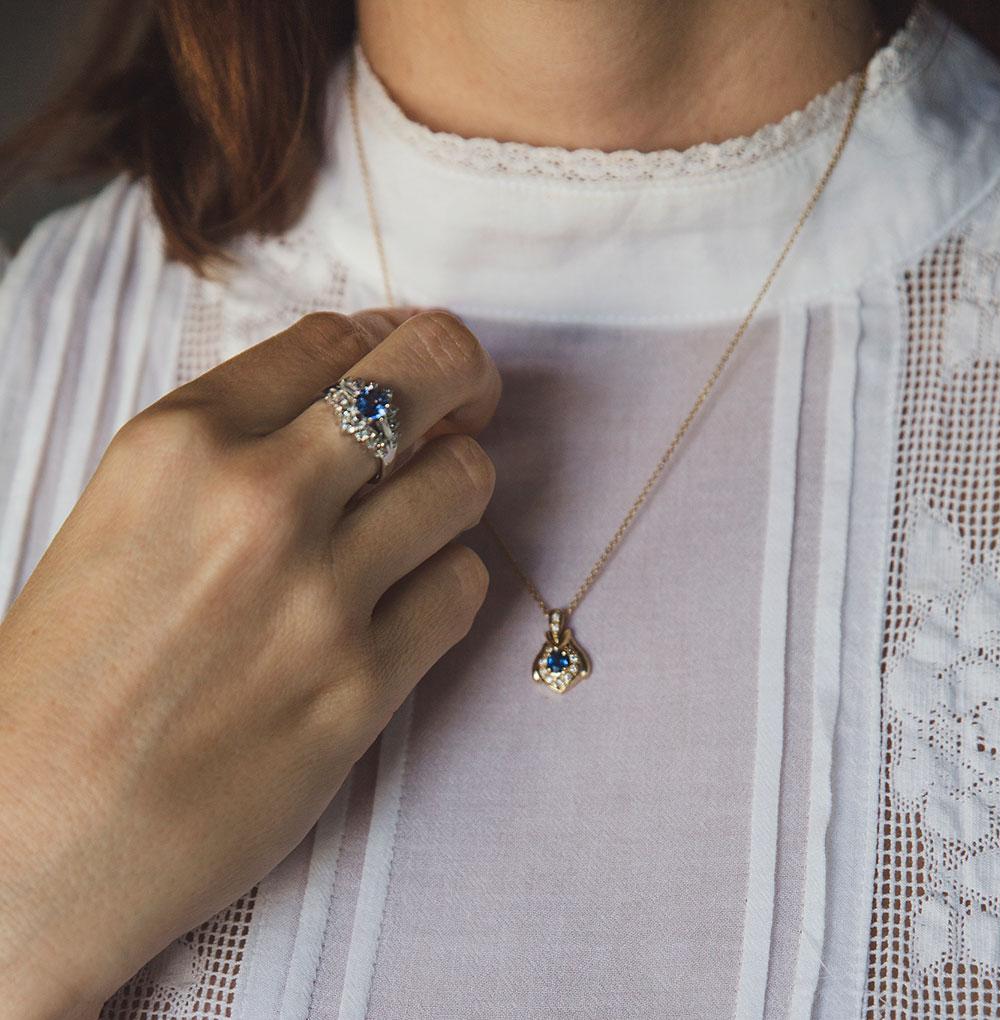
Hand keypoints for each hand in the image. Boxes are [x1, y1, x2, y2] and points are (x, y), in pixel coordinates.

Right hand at [0, 308, 499, 1018]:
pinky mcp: (365, 684)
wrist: (36, 838)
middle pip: (428, 368)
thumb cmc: (68, 677)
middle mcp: (259, 497)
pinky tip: (406, 604)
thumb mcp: (127, 516)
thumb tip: (362, 393)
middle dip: (464, 373)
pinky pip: (465, 586)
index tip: (400, 378)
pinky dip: (448, 583)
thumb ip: (238, 448)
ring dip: (457, 488)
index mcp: (180, 441)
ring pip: (466, 477)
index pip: (334, 338)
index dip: (382, 347)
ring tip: (419, 521)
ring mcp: (321, 591)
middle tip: (467, 402)